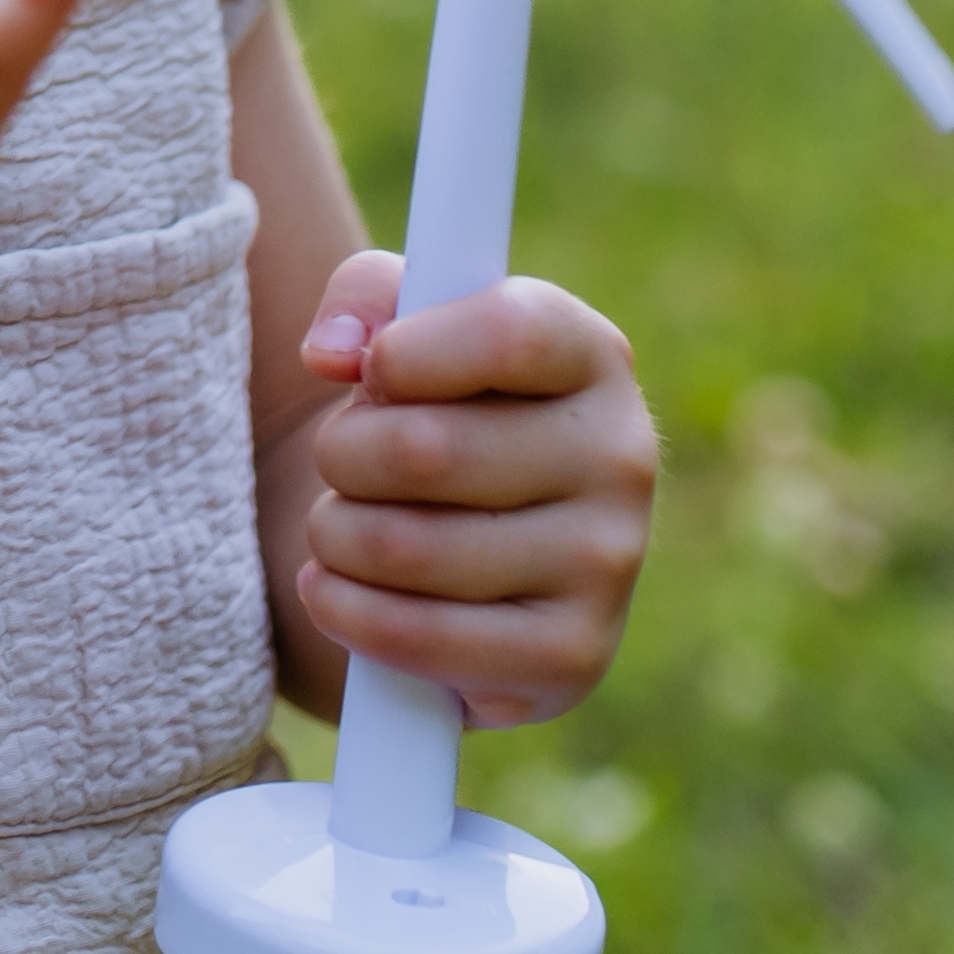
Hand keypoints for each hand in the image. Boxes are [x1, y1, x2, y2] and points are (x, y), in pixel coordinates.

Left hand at [290, 255, 656, 727]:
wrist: (463, 541)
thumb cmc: (427, 408)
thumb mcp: (399, 323)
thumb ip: (364, 296)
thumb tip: (333, 353)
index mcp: (591, 355)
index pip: (507, 335)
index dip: (405, 353)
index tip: (372, 373)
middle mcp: (621, 457)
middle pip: (425, 449)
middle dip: (340, 454)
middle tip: (340, 461)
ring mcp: (607, 564)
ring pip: (404, 547)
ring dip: (334, 535)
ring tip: (341, 525)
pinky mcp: (571, 657)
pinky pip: (418, 637)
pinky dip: (343, 611)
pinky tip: (332, 589)